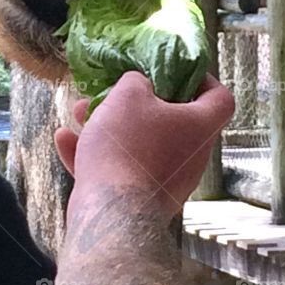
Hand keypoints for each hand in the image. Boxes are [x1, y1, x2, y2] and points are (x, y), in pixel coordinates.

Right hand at [54, 72, 234, 212]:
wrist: (111, 212)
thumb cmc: (127, 146)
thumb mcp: (128, 95)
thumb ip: (136, 81)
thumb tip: (139, 85)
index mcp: (199, 128)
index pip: (220, 98)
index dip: (203, 80)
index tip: (178, 72)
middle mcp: (190, 157)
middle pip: (171, 121)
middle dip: (137, 104)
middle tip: (115, 92)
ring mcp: (166, 182)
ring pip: (140, 145)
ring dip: (110, 127)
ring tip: (80, 112)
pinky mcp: (141, 200)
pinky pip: (122, 170)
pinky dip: (96, 155)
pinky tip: (64, 140)